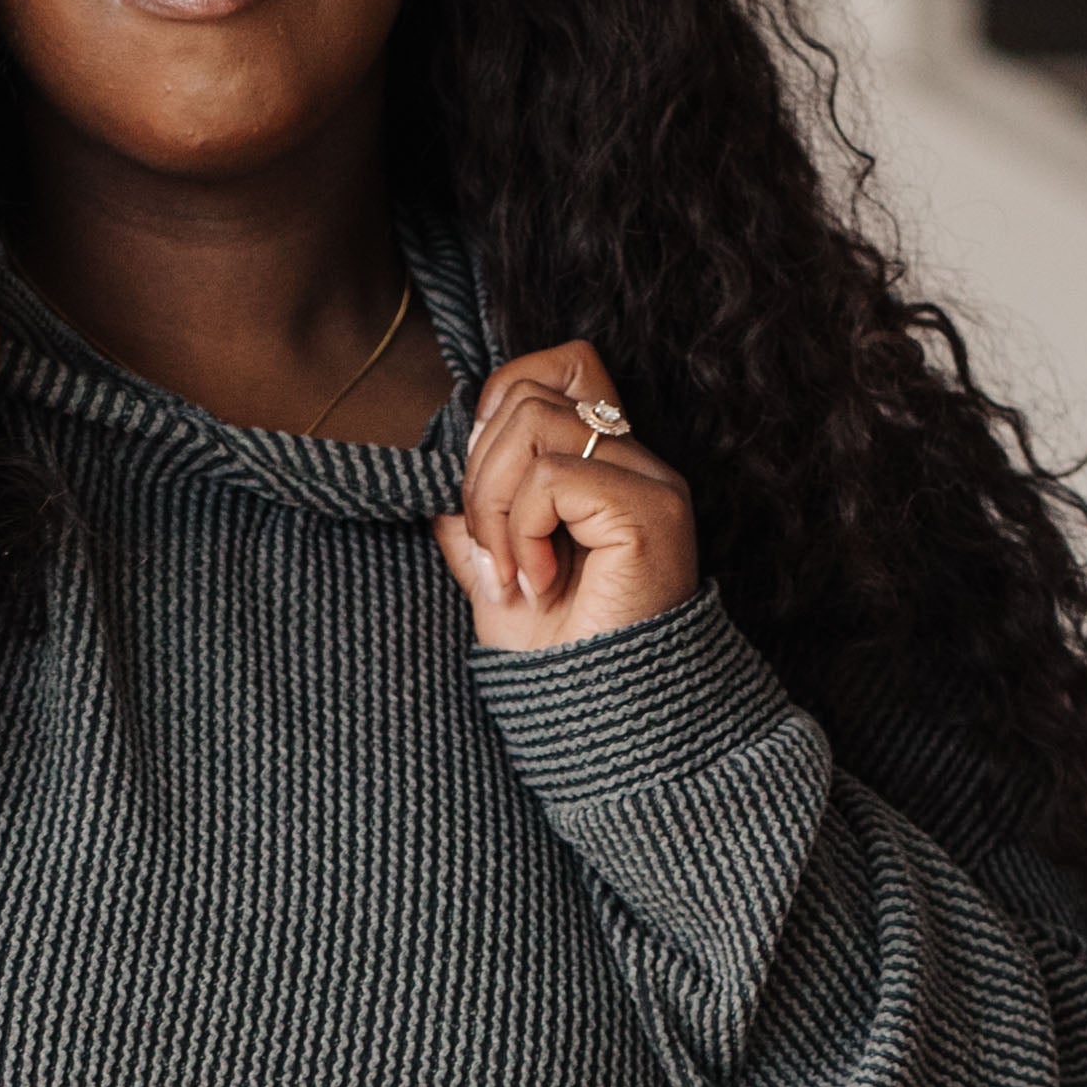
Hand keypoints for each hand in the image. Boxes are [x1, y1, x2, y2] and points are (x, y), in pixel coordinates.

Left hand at [433, 340, 696, 651]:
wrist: (600, 720)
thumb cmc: (556, 655)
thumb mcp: (491, 572)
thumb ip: (470, 515)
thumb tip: (436, 467)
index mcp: (604, 462)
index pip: (556, 366)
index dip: (498, 409)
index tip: (484, 498)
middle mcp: (635, 459)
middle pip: (527, 395)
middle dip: (479, 477)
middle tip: (491, 558)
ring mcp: (649, 480)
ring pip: (532, 425)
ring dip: (495, 507)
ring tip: (513, 575)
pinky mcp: (650, 509)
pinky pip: (552, 478)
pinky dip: (523, 532)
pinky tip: (540, 584)